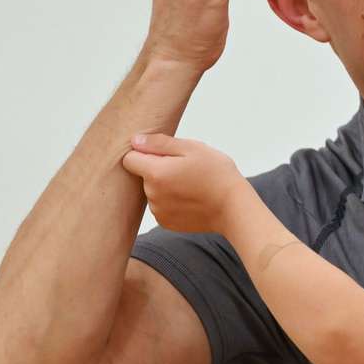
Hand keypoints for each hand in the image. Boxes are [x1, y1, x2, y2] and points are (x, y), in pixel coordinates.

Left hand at [121, 134, 248, 233]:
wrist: (233, 207)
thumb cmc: (216, 173)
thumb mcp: (192, 148)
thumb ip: (159, 143)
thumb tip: (135, 140)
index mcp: (155, 173)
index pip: (129, 159)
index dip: (145, 153)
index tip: (165, 154)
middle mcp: (151, 194)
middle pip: (142, 175)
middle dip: (157, 168)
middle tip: (185, 168)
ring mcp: (158, 211)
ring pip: (152, 191)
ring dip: (164, 185)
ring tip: (190, 184)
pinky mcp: (165, 222)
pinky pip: (160, 206)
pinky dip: (170, 201)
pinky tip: (190, 198)